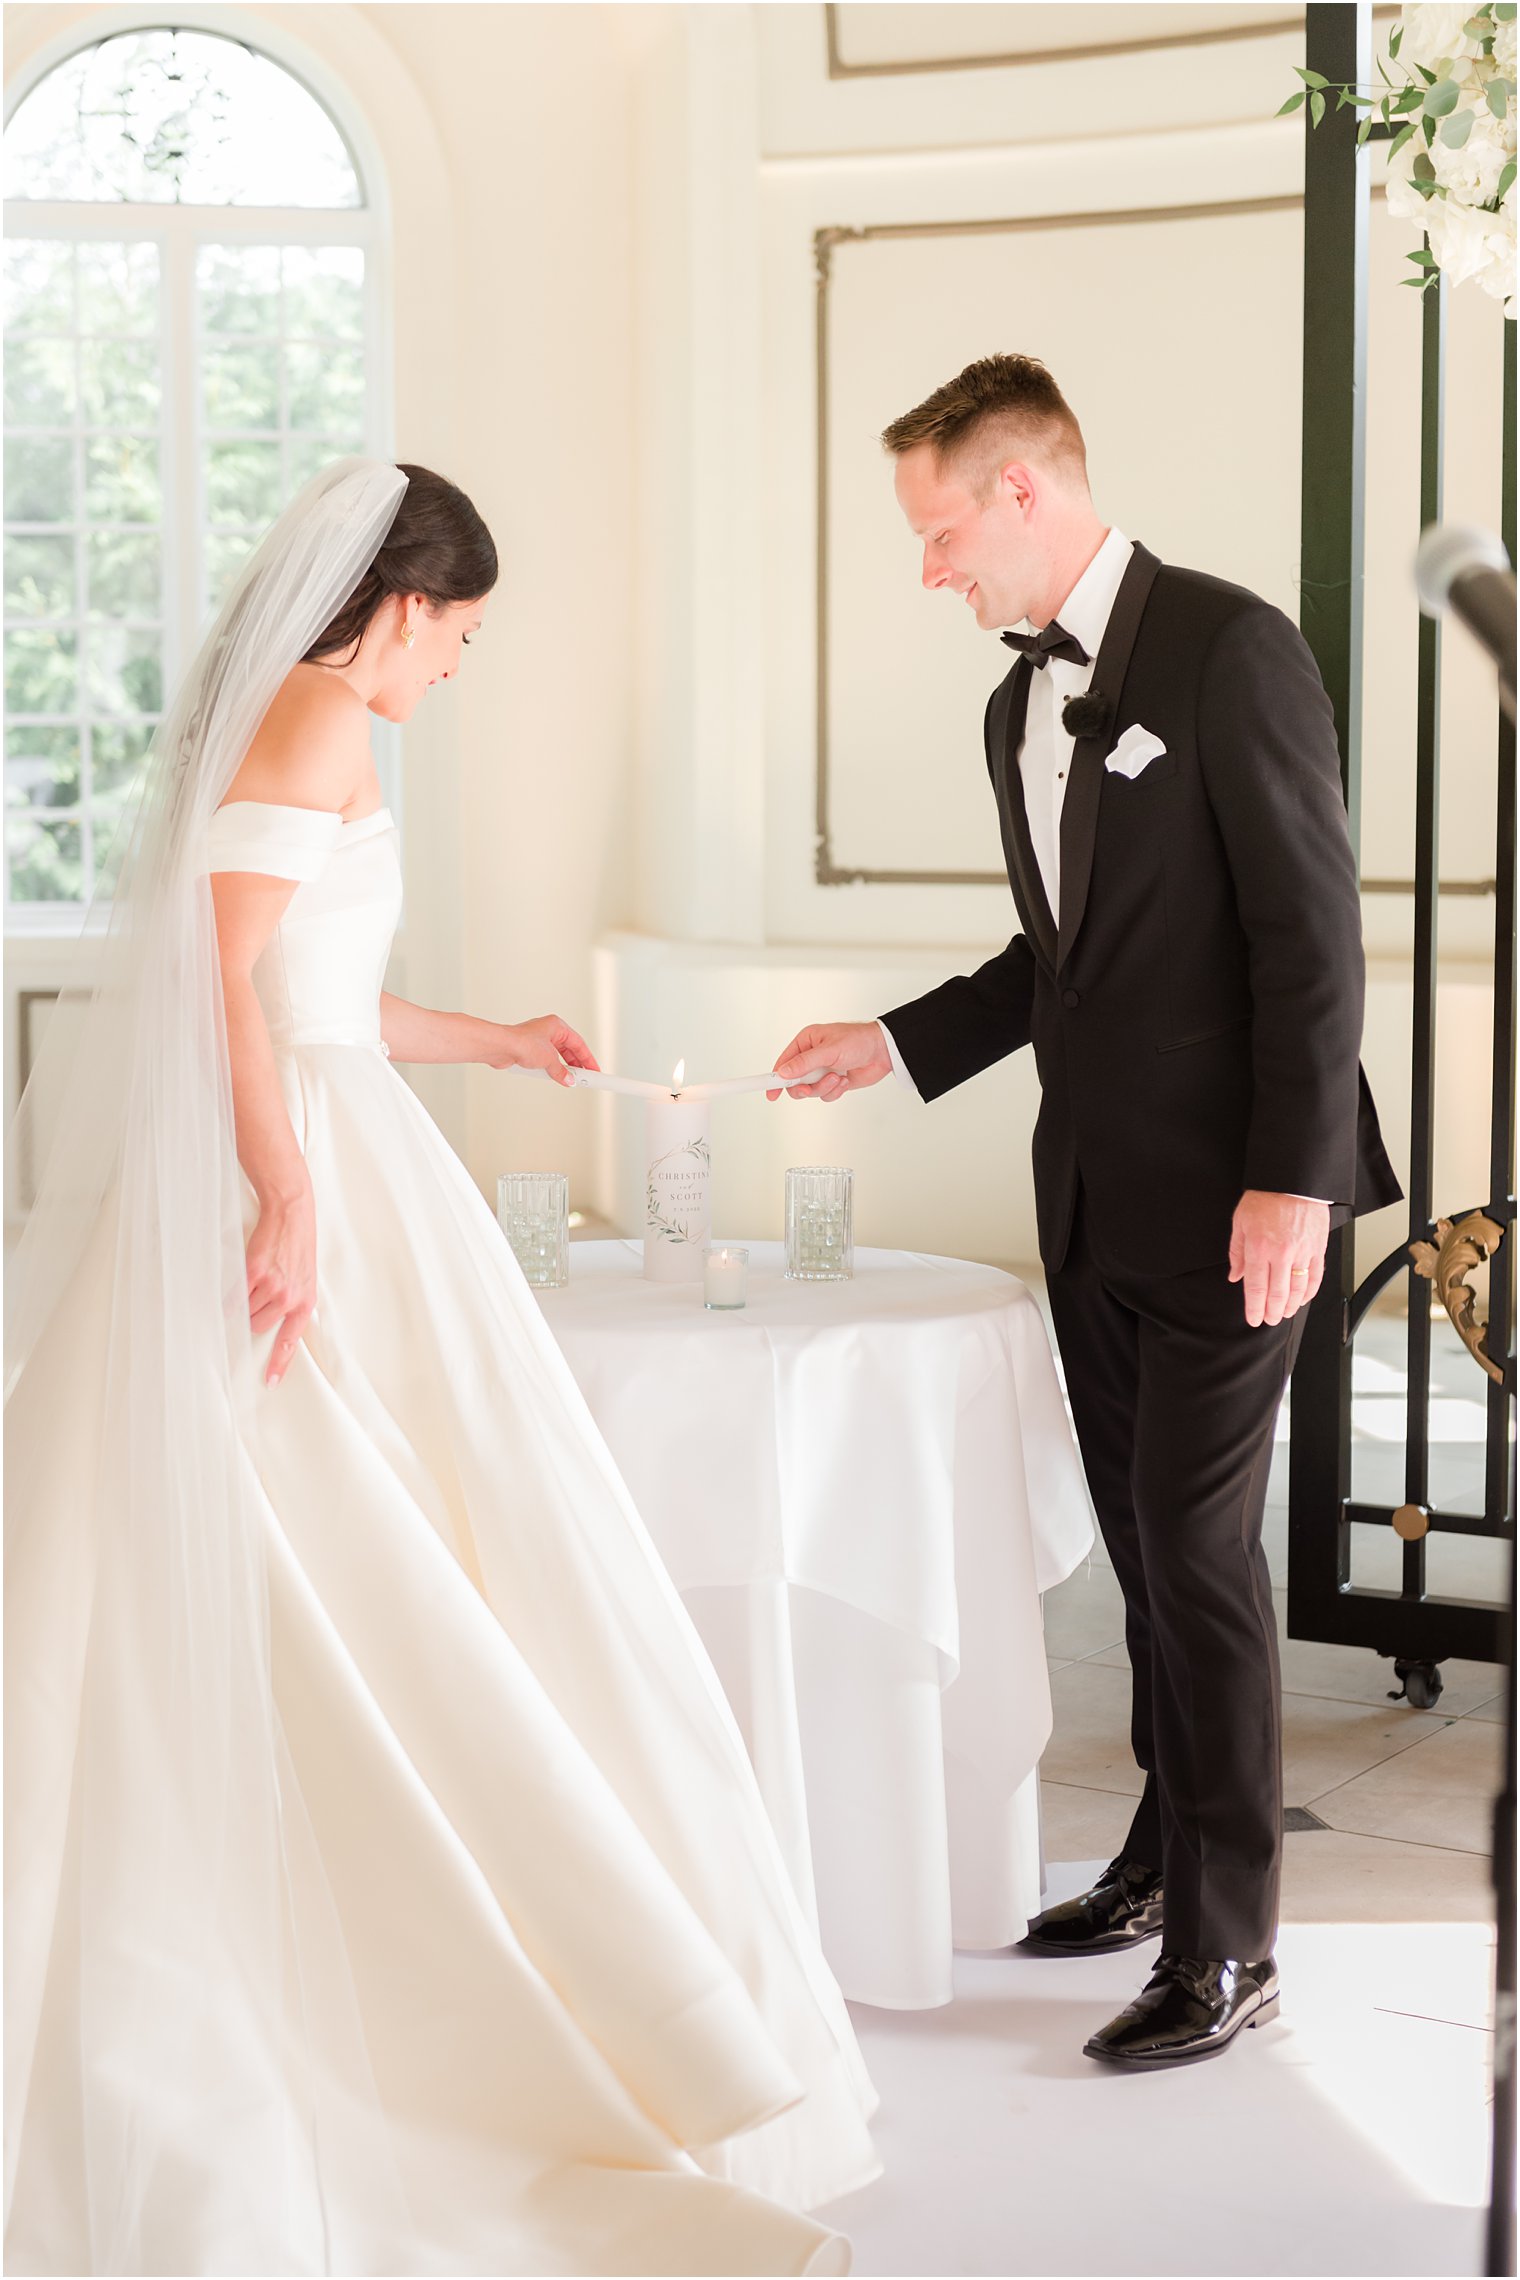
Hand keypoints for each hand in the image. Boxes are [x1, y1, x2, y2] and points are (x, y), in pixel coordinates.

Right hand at [246, 1183, 316, 1387]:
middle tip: (256, 1298)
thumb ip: (293, 1301)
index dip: (279, 1364)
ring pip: (246, 1313)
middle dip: (253, 1317)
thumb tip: (275, 1323)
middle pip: (259, 1327)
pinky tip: (240, 1282)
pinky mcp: (255, 1274)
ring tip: (252, 1283)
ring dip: (243, 1303)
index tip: (269, 1383)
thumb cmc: (297, 1247)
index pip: (291, 1341)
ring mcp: (273, 1287)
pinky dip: (231, 1295)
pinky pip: (235, 1298)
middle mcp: (290, 1298)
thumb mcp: (305, 1278)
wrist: (292, 1215)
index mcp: (305, 1302)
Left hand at [493, 1014, 600, 1087]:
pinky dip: (552, 1069)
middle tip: (585, 1077)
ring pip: (557, 1056)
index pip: (579, 1044)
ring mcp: (538, 1040)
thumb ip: (561, 1071)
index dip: (588, 1058)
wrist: (500, 1047)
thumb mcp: (549, 1059)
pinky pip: (546, 1061)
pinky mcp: (529, 1050)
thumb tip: (569, 1079)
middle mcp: (548, 1031)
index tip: (594, 1070)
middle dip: (576, 1065)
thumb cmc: (521, 1042)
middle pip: (568, 1050)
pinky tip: (554, 1077)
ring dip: (563, 1068)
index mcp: (557, 1026)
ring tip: (570, 1079)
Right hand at [766, 1022, 892, 1102]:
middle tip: (809, 1089)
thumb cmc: (859, 1040)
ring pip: (811, 1091)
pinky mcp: (833, 1082)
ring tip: (837, 1078)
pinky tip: (845, 1080)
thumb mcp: (829, 1051)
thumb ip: (805, 1063)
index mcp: (806, 1042)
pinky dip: (835, 1091)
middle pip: (794, 1081)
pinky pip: (825, 1095)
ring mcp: (822, 1070)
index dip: (774, 1078)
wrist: (884, 1051)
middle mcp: (812, 1057)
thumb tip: (784, 1073)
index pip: (783, 1062)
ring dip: (824, 1088)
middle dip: (804, 1087)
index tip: (770, 1092)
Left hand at [1228, 1191, 1328, 1326]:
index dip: (1254, 1308)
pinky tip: (1303, 1299)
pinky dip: (1310, 1291)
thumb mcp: (1240, 1223)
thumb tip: (1235, 1276)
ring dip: (1291, 1306)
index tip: (1253, 1318)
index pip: (1255, 1288)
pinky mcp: (1317, 1248)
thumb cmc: (1265, 1197)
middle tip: (1269, 1320)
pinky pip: (1316, 1276)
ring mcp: (1302, 1252)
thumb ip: (1237, 1252)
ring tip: (1285, 1314)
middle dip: (1272, 1312)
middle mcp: (1281, 1254)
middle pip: (1277, 1294)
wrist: (1292, 1180)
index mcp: (1259, 1248)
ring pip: (1298, 1289)